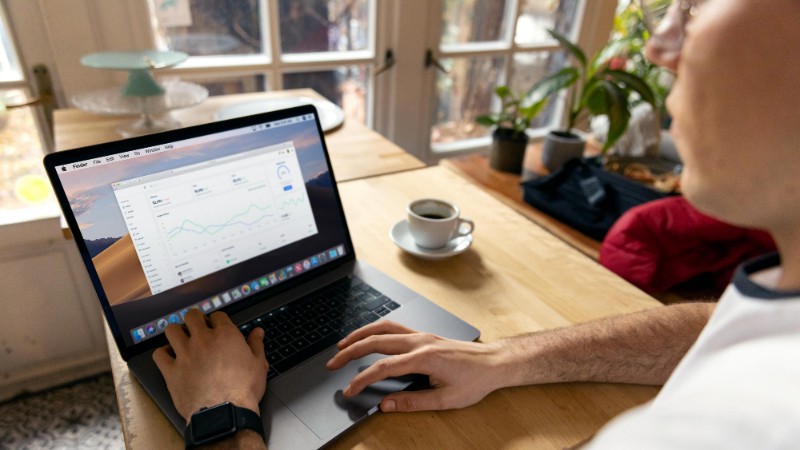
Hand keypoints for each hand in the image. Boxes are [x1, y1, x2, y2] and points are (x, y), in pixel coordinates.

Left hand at [153, 309, 267, 421]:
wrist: (225, 414)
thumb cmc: (243, 391)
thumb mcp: (258, 365)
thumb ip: (256, 344)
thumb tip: (257, 332)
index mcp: (225, 335)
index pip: (217, 315)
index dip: (217, 320)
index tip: (217, 327)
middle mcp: (203, 340)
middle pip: (192, 316)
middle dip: (195, 320)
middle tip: (198, 329)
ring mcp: (185, 354)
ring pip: (172, 330)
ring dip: (177, 332)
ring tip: (182, 340)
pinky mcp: (171, 371)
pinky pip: (159, 354)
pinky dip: (163, 354)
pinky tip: (170, 357)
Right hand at [326, 321, 503, 411]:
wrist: (494, 362)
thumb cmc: (475, 380)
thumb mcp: (446, 400)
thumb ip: (413, 403)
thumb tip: (386, 406)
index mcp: (424, 357)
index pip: (383, 367)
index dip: (362, 379)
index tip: (349, 390)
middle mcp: (420, 341)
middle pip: (376, 341)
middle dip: (350, 351)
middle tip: (333, 363)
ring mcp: (422, 335)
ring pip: (383, 327)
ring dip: (360, 334)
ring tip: (342, 345)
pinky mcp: (424, 335)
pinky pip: (394, 327)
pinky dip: (375, 330)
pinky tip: (368, 337)